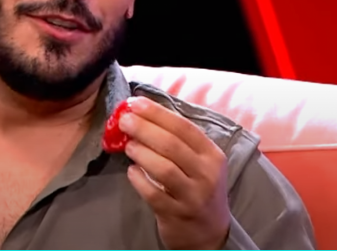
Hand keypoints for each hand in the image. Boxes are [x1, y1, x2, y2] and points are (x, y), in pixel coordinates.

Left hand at [118, 97, 230, 249]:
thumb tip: (141, 112)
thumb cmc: (197, 186)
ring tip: (127, 145)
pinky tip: (132, 171)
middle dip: (144, 128)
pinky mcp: (176, 214)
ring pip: (164, 169)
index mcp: (212, 155)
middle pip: (172, 145)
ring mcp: (193, 196)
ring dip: (141, 152)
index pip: (184, 127)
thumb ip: (177, 140)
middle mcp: (206, 174)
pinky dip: (139, 179)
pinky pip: (153, 193)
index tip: (135, 103)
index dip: (157, 113)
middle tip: (124, 120)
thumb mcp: (199, 162)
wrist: (208, 232)